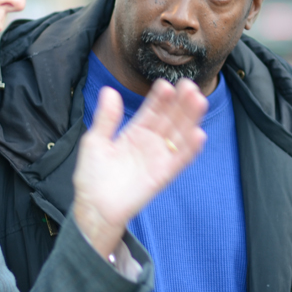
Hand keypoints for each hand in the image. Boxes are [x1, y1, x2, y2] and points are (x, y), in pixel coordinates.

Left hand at [72, 78, 207, 257]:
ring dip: (190, 119)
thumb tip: (109, 91)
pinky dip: (190, 148)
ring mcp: (158, 158)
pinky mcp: (163, 175)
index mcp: (135, 132)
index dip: (160, 98)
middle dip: (180, 103)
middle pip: (170, 119)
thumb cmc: (92, 177)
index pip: (152, 110)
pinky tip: (198, 134)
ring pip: (179, 135)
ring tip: (198, 101)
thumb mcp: (95, 141)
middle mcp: (150, 143)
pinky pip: (180, 160)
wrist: (94, 208)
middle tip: (189, 86)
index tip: (167, 84)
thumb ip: (106, 118)